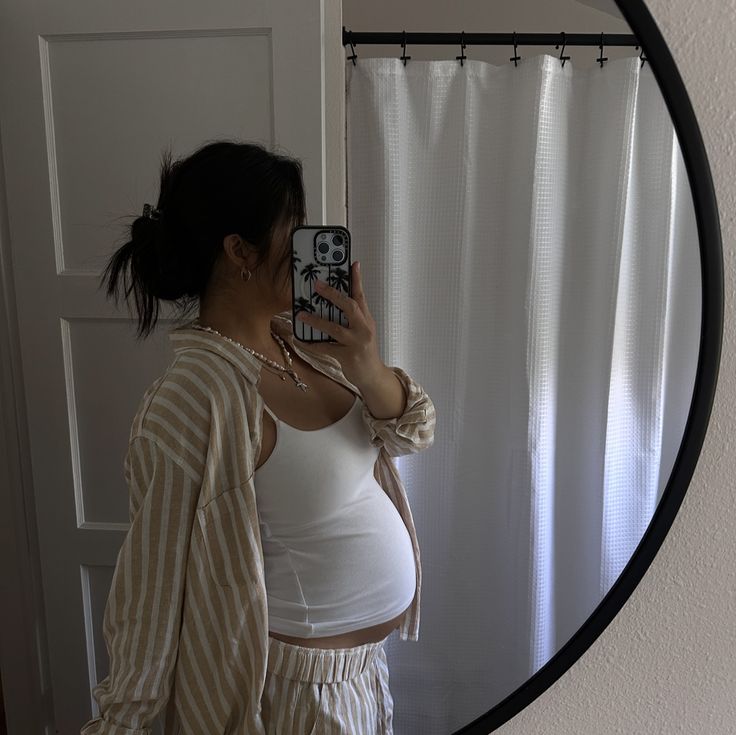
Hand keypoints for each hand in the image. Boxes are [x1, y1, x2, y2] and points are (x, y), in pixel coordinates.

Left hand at [294, 261, 383, 386]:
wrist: (372, 375)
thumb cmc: (364, 351)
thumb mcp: (363, 331)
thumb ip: (353, 318)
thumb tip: (334, 303)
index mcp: (367, 320)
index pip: (361, 296)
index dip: (357, 279)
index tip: (353, 264)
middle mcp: (364, 328)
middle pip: (350, 306)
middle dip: (333, 295)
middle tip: (317, 285)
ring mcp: (356, 343)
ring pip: (335, 328)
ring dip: (316, 320)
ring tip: (301, 314)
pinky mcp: (347, 356)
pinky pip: (325, 348)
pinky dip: (312, 344)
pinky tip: (300, 340)